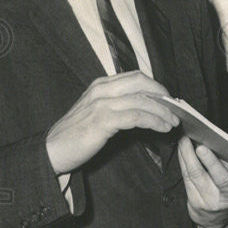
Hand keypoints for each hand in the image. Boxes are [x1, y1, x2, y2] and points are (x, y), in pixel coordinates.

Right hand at [45, 71, 178, 173]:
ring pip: (142, 100)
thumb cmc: (76, 134)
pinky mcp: (103, 120)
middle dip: (162, 95)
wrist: (52, 150)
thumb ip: (117, 105)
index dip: (156, 86)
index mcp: (100, 85)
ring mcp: (101, 104)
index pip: (135, 77)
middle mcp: (101, 90)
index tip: (169, 99)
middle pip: (141, 82)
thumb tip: (145, 107)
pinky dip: (154, 121)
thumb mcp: (97, 112)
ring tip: (173, 122)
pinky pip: (136, 117)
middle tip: (175, 108)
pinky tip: (162, 128)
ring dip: (162, 111)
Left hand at [177, 136, 227, 227]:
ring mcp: (210, 199)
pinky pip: (186, 177)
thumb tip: (226, 142)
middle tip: (202, 147)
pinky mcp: (194, 201)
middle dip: (211, 162)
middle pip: (220, 178)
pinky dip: (183, 160)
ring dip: (189, 155)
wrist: (214, 218)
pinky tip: (181, 149)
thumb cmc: (227, 190)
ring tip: (185, 140)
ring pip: (197, 175)